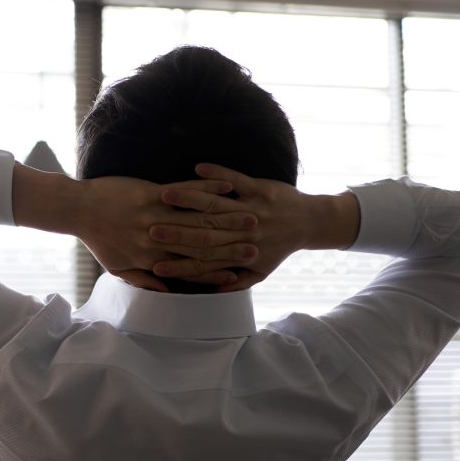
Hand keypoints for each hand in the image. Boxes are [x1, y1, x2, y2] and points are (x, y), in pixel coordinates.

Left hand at [75, 174, 258, 291]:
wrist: (78, 209)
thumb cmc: (97, 239)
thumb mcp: (117, 268)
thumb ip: (142, 280)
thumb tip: (165, 291)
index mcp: (151, 259)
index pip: (191, 268)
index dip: (216, 271)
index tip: (239, 273)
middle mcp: (157, 240)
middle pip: (202, 244)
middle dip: (232, 244)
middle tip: (257, 244)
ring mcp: (156, 215)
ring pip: (198, 218)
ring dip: (228, 216)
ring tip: (252, 216)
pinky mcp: (152, 194)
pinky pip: (185, 192)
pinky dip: (208, 188)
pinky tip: (228, 187)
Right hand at [148, 164, 358, 290]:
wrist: (311, 222)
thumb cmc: (280, 248)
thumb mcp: (260, 272)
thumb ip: (235, 282)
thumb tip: (212, 293)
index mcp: (241, 256)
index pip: (204, 264)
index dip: (179, 267)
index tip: (155, 266)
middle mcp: (246, 234)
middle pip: (205, 235)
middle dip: (176, 233)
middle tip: (149, 230)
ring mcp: (253, 209)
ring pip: (216, 206)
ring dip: (189, 200)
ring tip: (164, 196)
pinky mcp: (261, 189)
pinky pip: (237, 180)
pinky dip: (218, 173)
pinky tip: (198, 167)